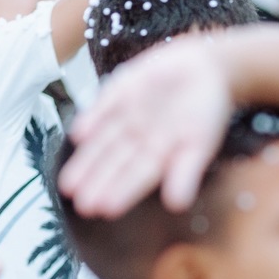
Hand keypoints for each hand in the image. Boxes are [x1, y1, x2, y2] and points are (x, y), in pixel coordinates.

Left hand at [60, 38, 231, 216]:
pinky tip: (78, 136)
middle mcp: (141, 138)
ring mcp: (129, 115)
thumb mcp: (202, 142)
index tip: (105, 211)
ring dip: (87, 162)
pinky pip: (103, 107)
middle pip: (116, 162)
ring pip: (104, 142)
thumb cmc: (209, 109)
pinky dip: (91, 119)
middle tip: (82, 205)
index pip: (138, 176)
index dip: (121, 192)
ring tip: (69, 186)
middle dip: (98, 182)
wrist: (207, 67)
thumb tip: (177, 205)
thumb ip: (188, 171)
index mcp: (161, 154)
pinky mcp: (122, 91)